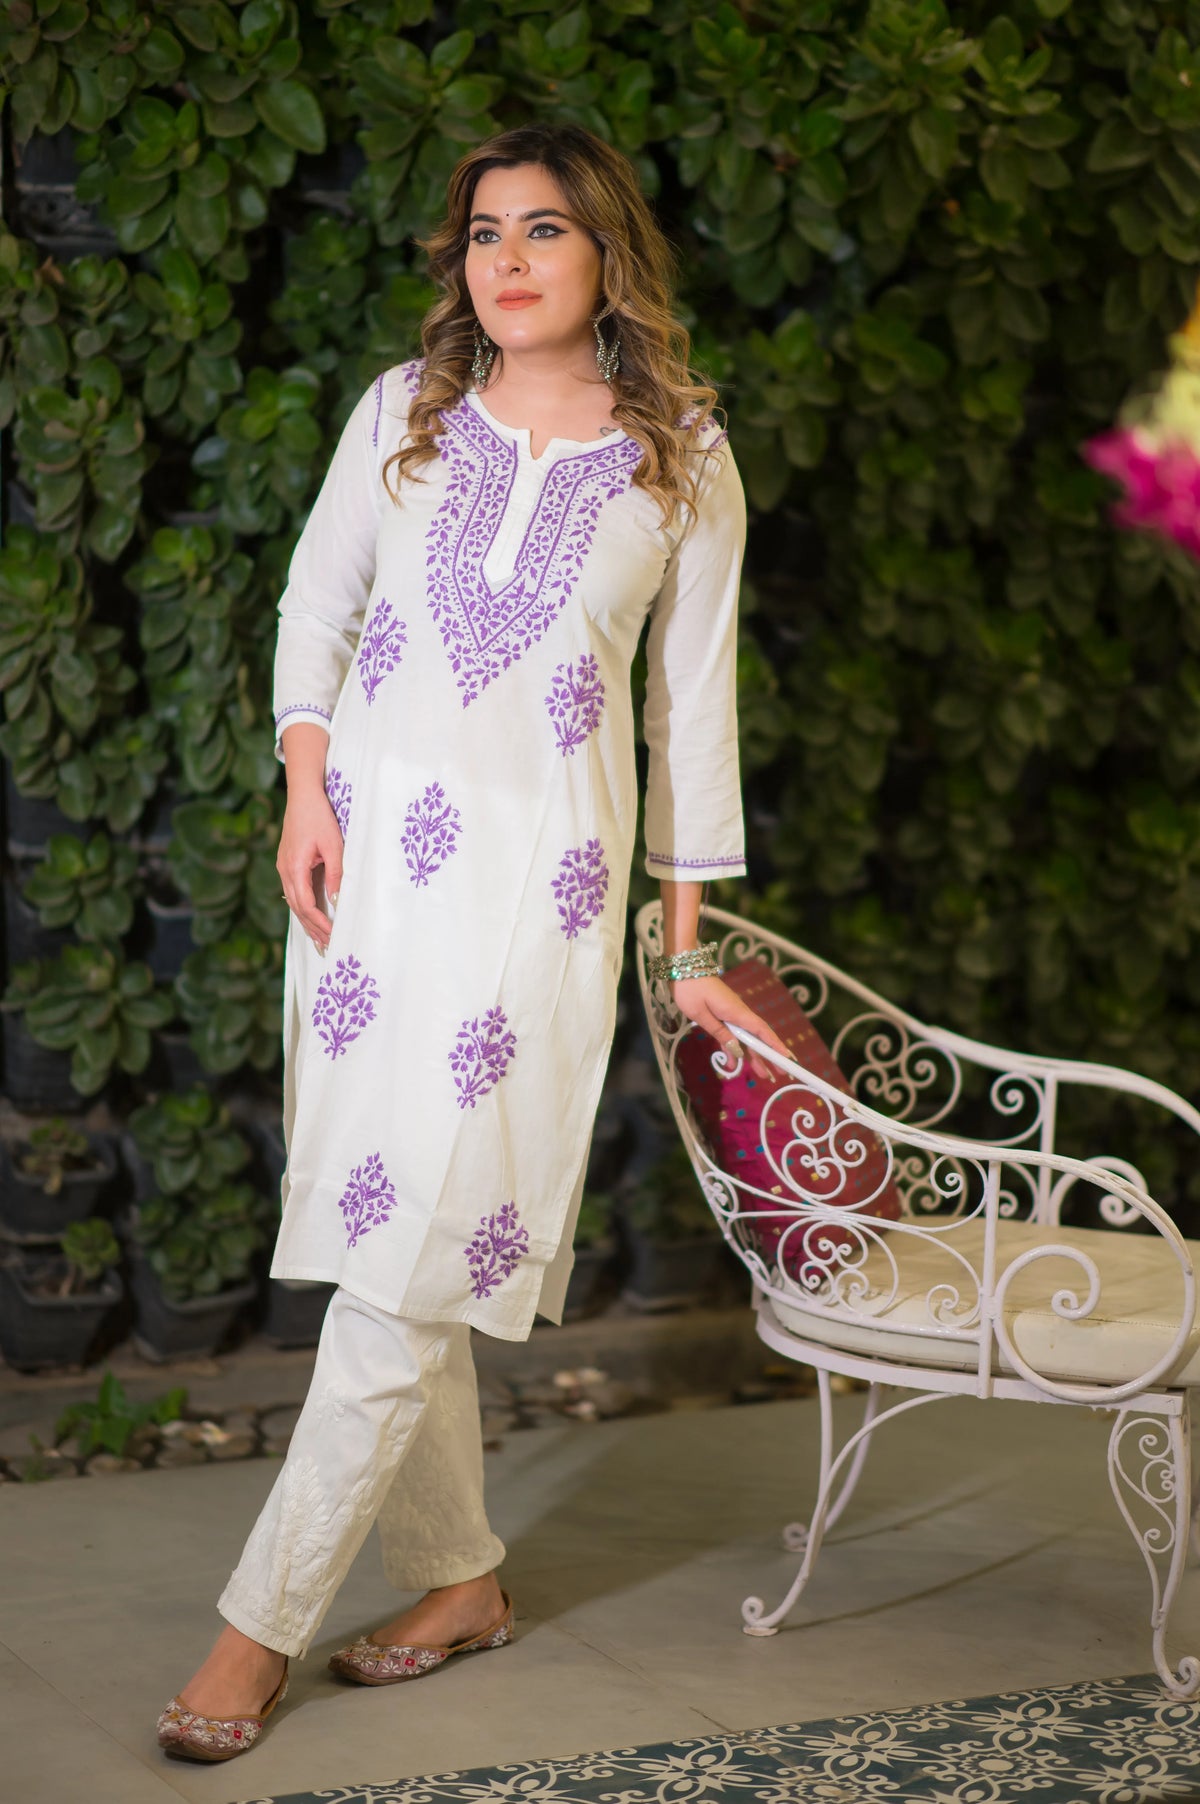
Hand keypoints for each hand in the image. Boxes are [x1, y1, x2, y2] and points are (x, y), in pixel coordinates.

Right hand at [277, 788, 341, 952]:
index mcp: (294, 867)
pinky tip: (310, 917)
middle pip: (296, 908)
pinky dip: (302, 907)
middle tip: (326, 947)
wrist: (303, 796)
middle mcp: (285, 870)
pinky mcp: (287, 863)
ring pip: (293, 902)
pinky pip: (293, 892)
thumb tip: (337, 900)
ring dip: (306, 921)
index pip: (305, 905)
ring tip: (318, 939)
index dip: (318, 923)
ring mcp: (283, 867)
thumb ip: (335, 873)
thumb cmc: (320, 817)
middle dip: (311, 928)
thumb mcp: (334, 845)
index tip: (332, 935)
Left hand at [670, 974, 791, 1082]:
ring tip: (763, 1074)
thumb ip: (719, 1032)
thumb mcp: (701, 1014)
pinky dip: (734, 1047)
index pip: (761, 1031)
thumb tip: (737, 1050)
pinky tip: (733, 1062)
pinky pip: (733, 1034)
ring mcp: (732, 1014)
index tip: (787, 1059)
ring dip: (753, 1056)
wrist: (683, 968)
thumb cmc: (690, 989)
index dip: (775, 1045)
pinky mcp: (724, 1014)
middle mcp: (739, 1013)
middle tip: (781, 1074)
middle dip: (769, 1056)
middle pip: (758, 1037)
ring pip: (746, 1038)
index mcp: (736, 1012)